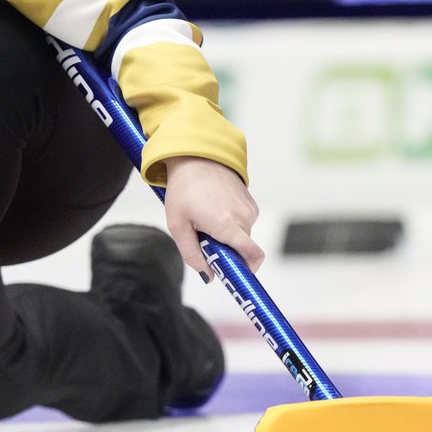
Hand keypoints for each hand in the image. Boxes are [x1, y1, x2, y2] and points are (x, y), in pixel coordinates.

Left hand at [162, 156, 263, 278]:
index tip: (233, 275)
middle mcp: (245, 218)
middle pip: (241, 249)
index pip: (253, 256)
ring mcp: (250, 209)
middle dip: (224, 251)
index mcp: (227, 225)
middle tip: (201, 237)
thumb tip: (208, 276)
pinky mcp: (250, 202)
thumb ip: (192, 254)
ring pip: (241, 235)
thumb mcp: (178, 225)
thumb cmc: (183, 188)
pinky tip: (212, 207)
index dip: (246, 271)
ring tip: (203, 217)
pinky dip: (229, 222)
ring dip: (225, 235)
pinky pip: (242, 222)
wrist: (195, 155)